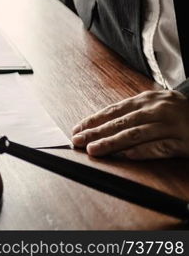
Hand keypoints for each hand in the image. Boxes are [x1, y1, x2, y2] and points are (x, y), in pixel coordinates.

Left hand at [71, 90, 188, 158]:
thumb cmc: (181, 113)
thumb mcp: (157, 105)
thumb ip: (134, 112)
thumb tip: (102, 125)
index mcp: (148, 99)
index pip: (114, 111)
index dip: (94, 121)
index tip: (77, 130)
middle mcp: (158, 109)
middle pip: (121, 123)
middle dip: (96, 133)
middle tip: (78, 141)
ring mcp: (172, 125)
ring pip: (136, 134)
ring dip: (112, 143)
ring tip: (94, 150)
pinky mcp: (186, 142)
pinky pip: (161, 147)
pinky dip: (143, 151)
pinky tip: (127, 156)